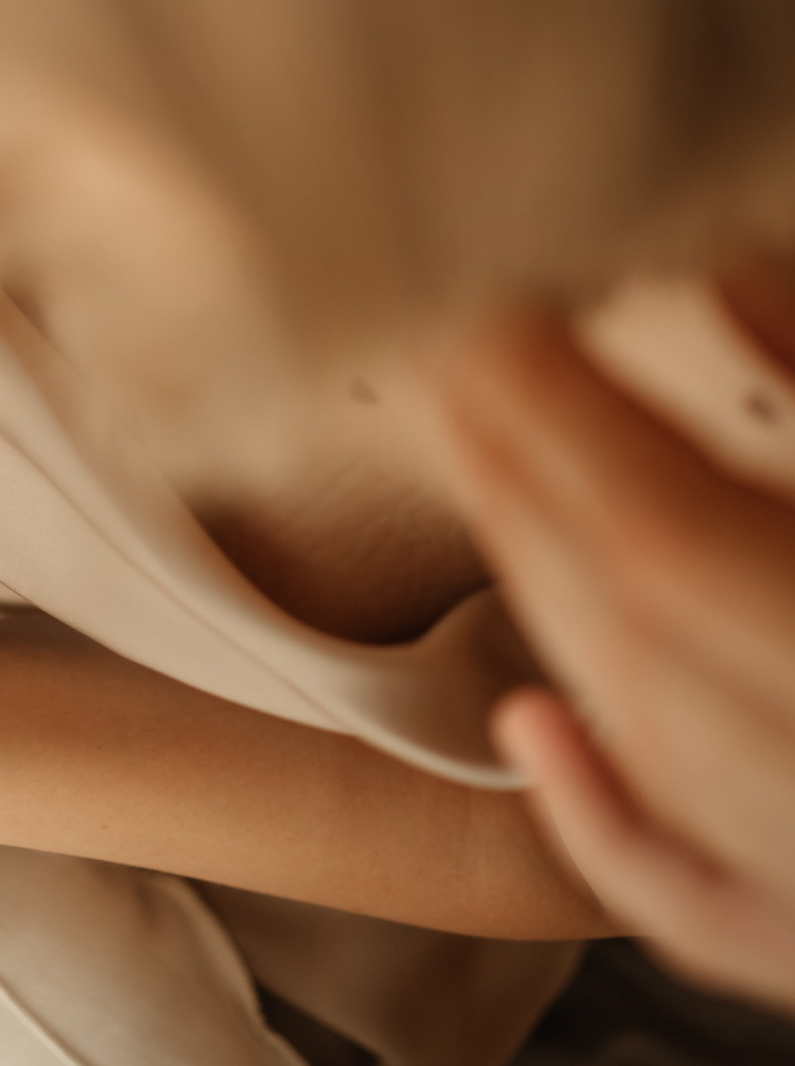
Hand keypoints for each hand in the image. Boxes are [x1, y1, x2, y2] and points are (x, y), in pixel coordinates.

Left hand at [441, 287, 794, 1008]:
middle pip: (639, 636)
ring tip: (491, 483)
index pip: (670, 542)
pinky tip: (534, 730)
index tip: (489, 318)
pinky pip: (705, 905)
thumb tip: (718, 272)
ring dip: (552, 603)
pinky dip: (613, 816)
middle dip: (533, 491)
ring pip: (657, 750)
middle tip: (458, 373)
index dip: (563, 423)